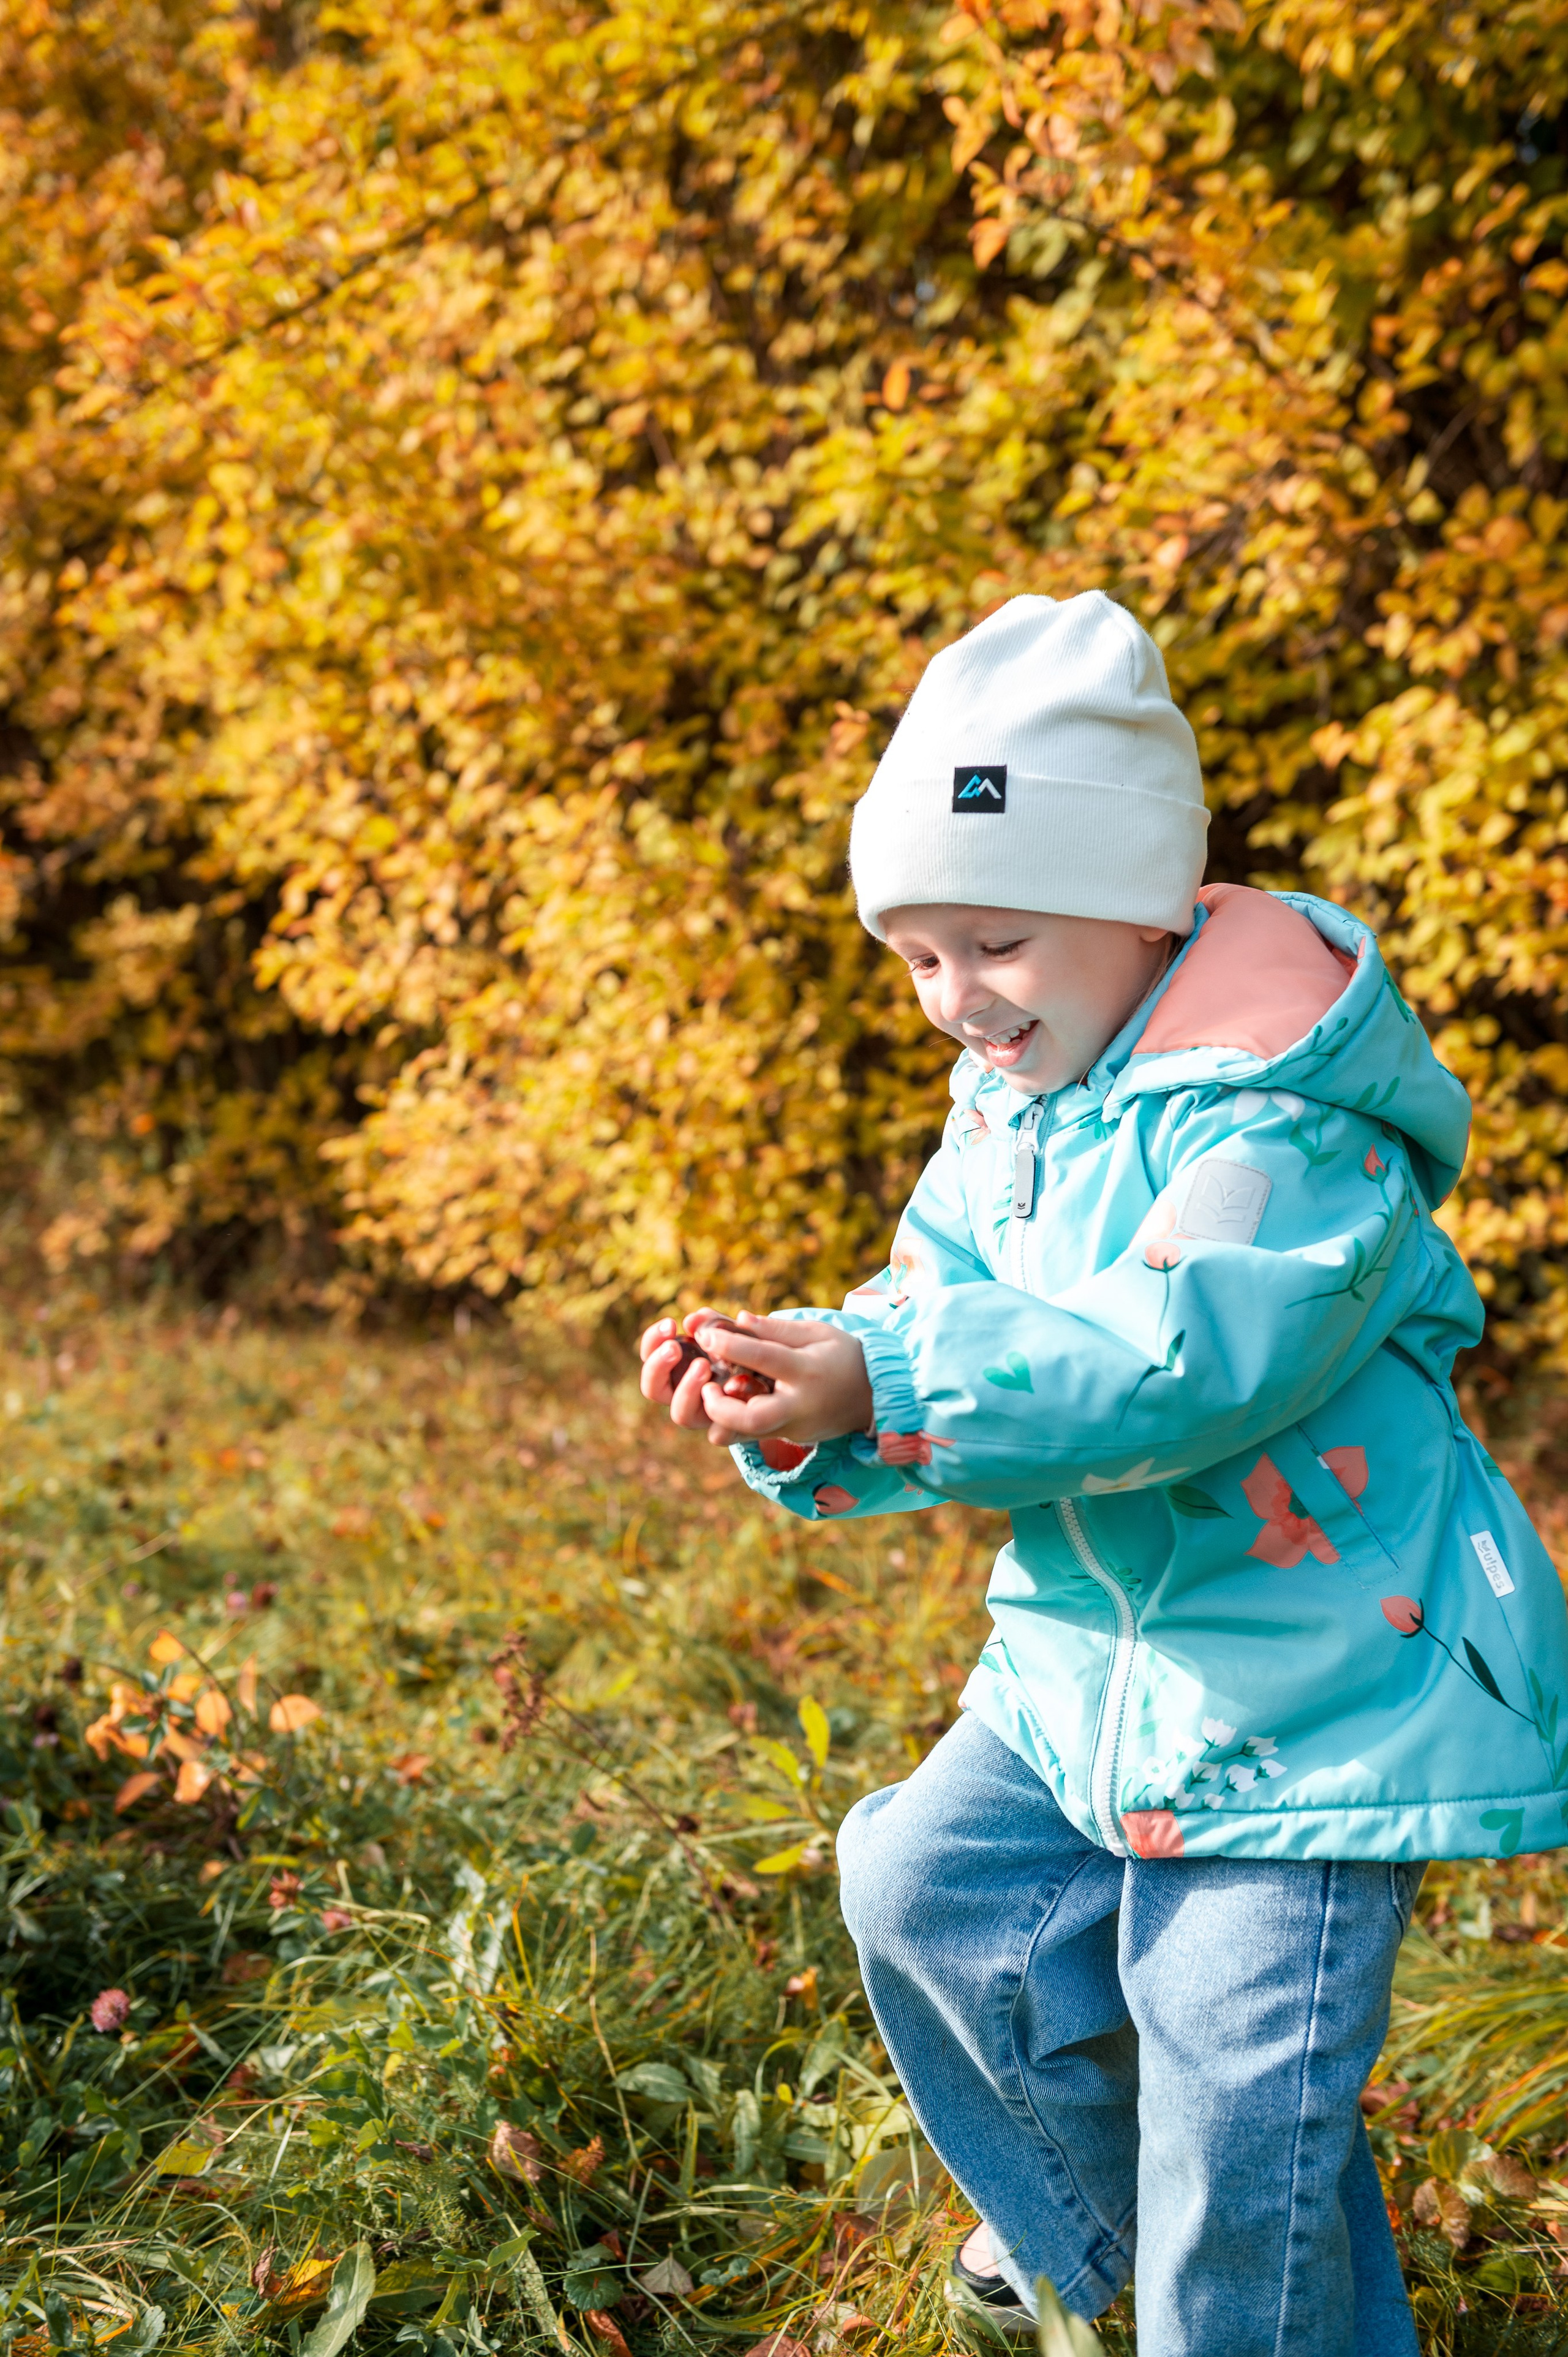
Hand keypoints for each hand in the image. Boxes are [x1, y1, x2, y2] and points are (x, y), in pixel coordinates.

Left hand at [638, 1310, 872, 1448]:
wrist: (874, 1396)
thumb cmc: (843, 1356)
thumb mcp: (818, 1333)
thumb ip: (776, 1329)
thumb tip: (739, 1319)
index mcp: (807, 1370)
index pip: (764, 1358)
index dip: (730, 1345)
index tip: (705, 1334)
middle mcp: (798, 1405)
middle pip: (751, 1418)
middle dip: (719, 1406)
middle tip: (706, 1386)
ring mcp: (792, 1427)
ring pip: (745, 1437)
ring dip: (719, 1419)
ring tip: (710, 1392)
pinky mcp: (787, 1437)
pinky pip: (750, 1435)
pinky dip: (731, 1421)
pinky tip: (724, 1399)